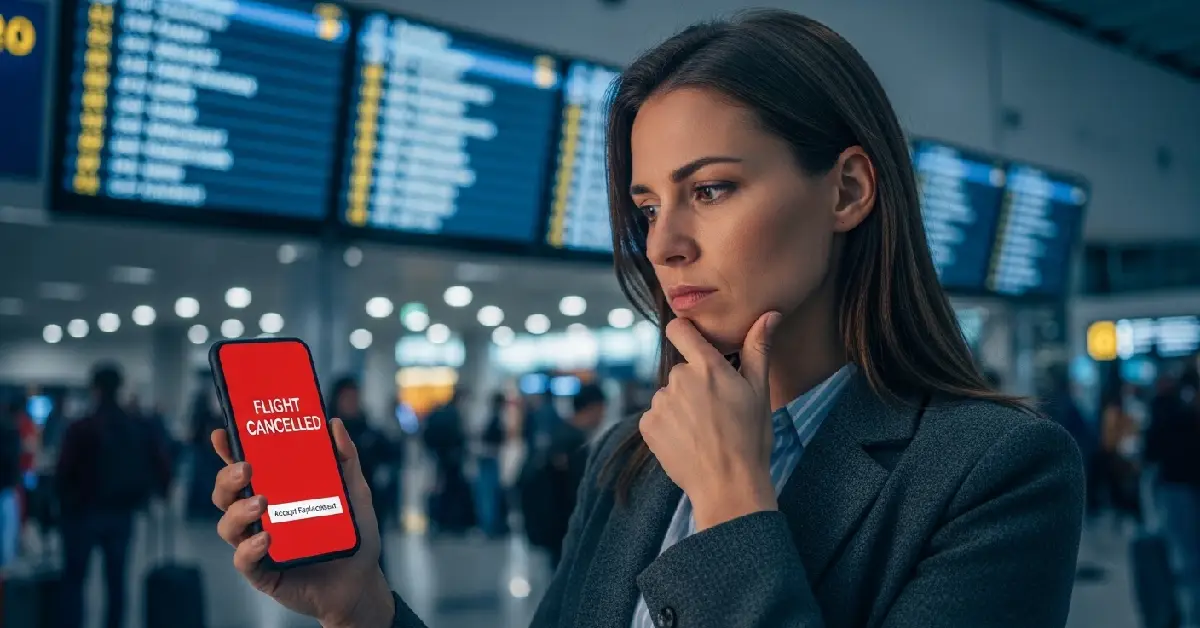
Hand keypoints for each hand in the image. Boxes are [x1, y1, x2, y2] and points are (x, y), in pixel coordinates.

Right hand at [211, 419, 395, 627]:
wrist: (361, 582)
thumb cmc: (353, 535)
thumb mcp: (354, 492)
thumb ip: (345, 459)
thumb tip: (334, 424)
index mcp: (276, 492)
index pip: (244, 469)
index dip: (228, 451)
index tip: (223, 433)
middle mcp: (260, 516)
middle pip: (226, 494)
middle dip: (228, 477)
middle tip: (247, 468)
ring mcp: (258, 544)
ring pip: (228, 525)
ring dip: (238, 511)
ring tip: (261, 502)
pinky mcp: (262, 572)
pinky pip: (244, 560)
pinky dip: (250, 548)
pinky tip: (266, 538)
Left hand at [641, 312, 781, 530]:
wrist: (728, 486)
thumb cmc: (750, 439)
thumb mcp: (759, 392)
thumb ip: (758, 349)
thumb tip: (769, 314)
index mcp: (707, 367)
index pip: (679, 330)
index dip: (684, 334)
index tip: (693, 344)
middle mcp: (679, 380)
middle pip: (681, 371)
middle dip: (695, 386)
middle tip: (716, 412)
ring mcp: (660, 403)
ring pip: (669, 396)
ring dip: (681, 408)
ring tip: (703, 432)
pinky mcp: (647, 426)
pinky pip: (656, 417)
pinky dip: (668, 426)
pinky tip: (688, 442)